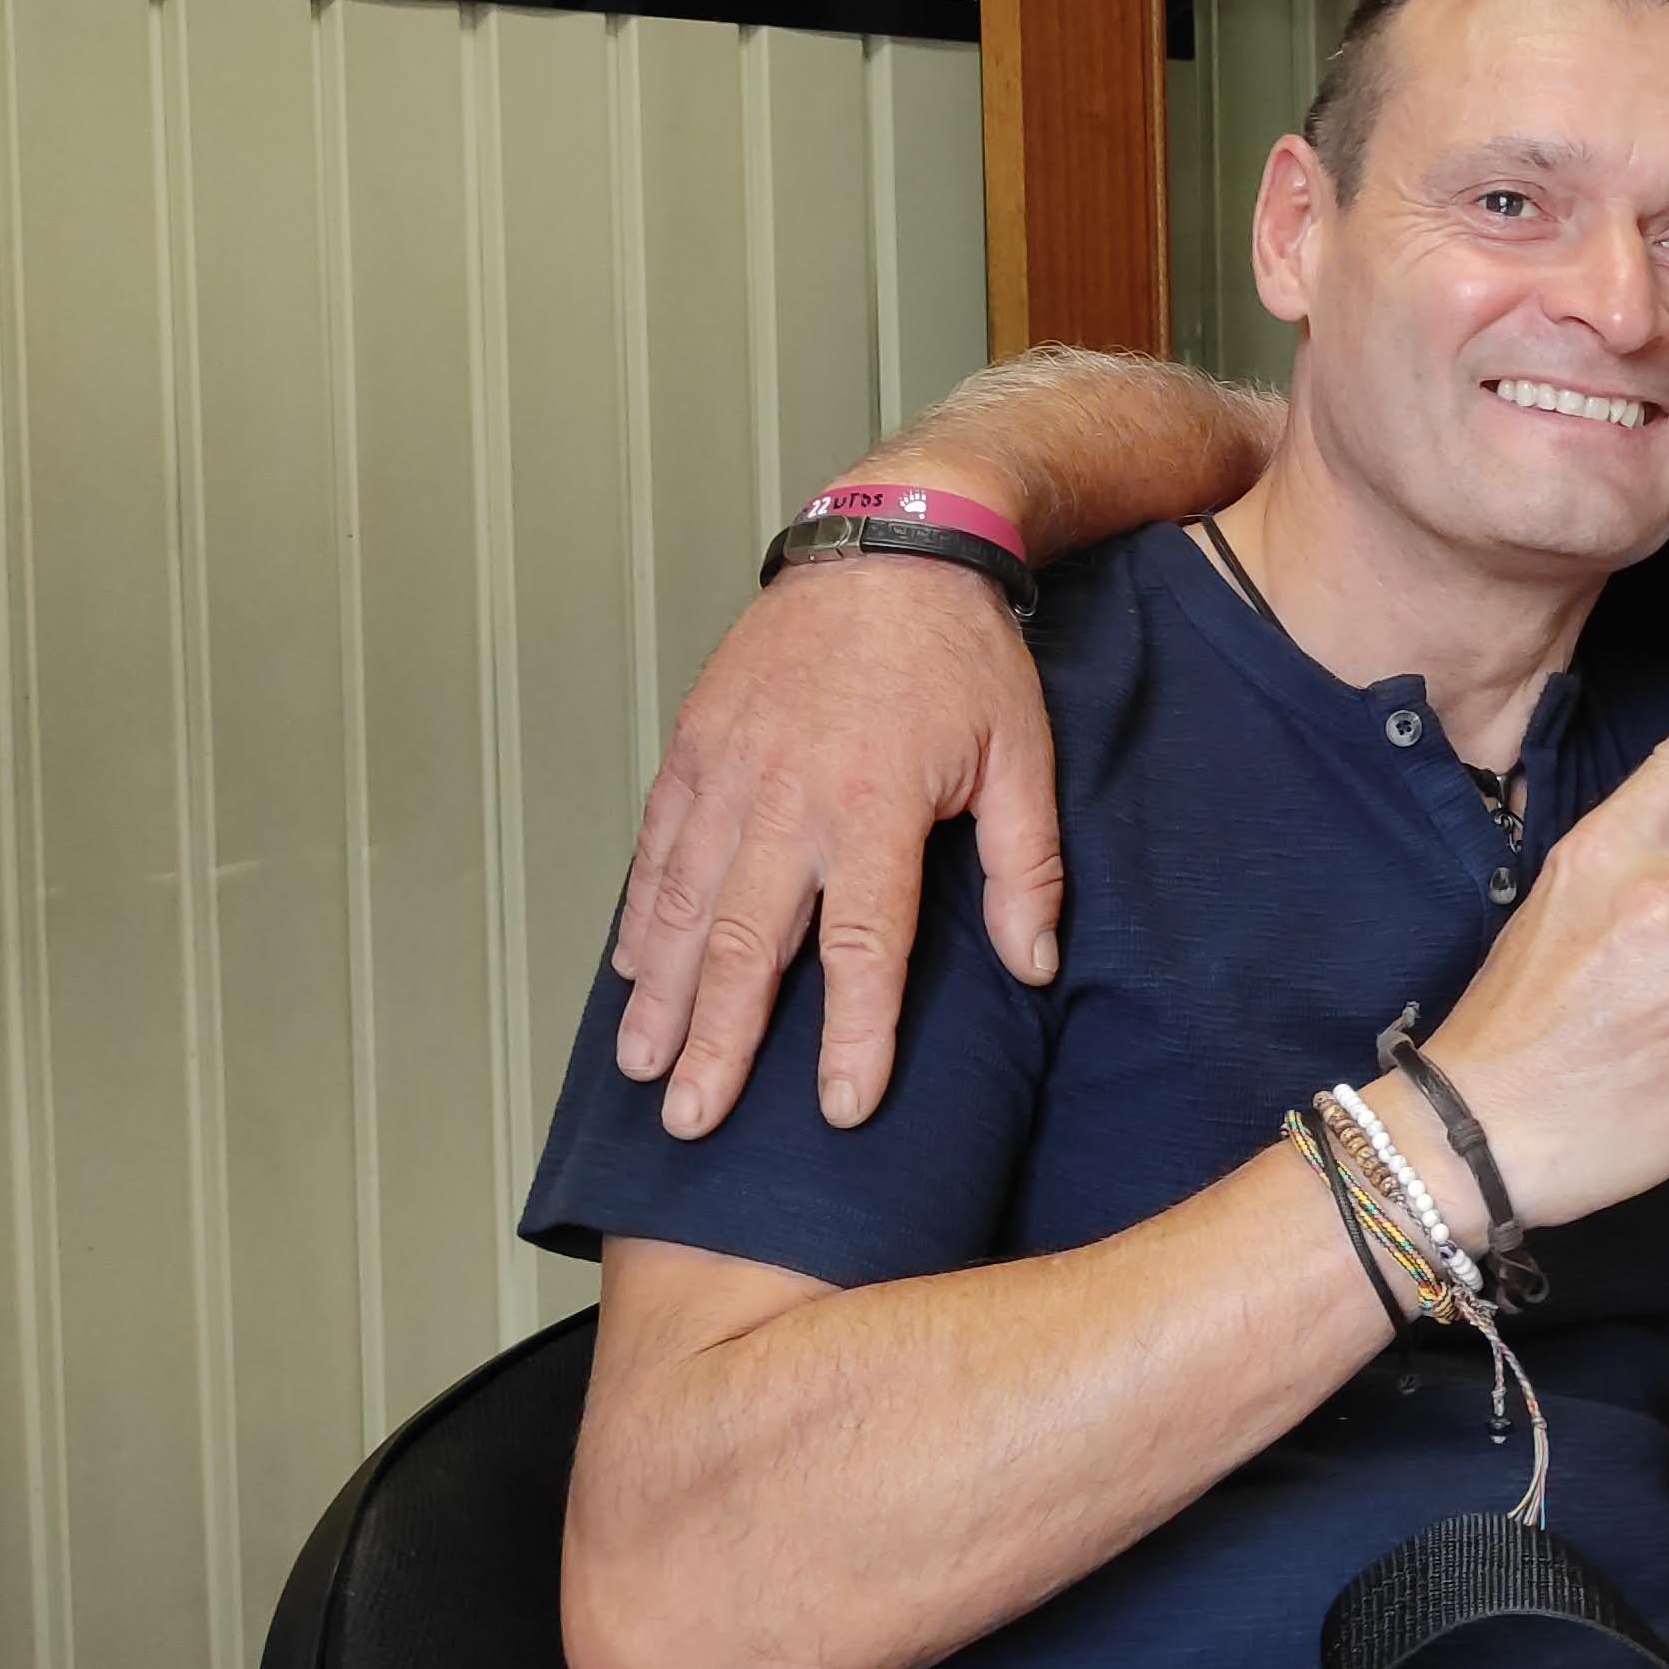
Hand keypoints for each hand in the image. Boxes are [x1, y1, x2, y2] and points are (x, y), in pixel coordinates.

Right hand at [612, 553, 1062, 1133]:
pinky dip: (642, 913)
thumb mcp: (1023, 753)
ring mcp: (731, 771)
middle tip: (695, 1125)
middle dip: (720, 1044)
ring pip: (687, 903)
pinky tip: (633, 972)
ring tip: (646, 1071)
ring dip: (663, 995)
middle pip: (750, 945)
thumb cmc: (962, 653)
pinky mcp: (696, 745)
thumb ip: (1027, 867)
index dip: (854, 1037)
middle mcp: (792, 798)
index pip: (864, 949)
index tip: (844, 1111)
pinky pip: (659, 844)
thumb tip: (1035, 965)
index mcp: (879, 807)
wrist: (890, 542)